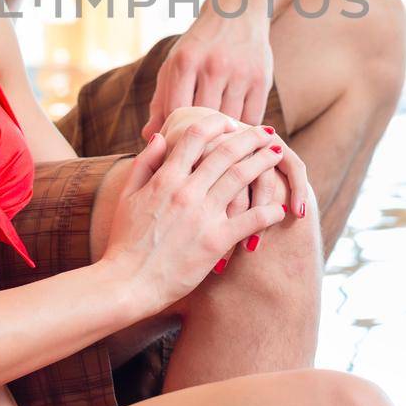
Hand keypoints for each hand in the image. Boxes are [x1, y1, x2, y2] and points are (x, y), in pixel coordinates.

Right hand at [105, 122, 288, 312]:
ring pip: (241, 177)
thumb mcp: (127, 196)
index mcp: (165, 178)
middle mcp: (186, 191)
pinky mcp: (215, 241)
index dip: (216, 123)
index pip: (196, 137)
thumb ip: (145, 164)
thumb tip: (161, 136)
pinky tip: (280, 207)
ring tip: (277, 155)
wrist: (126, 283)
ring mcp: (202, 215)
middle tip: (266, 132)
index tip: (230, 122)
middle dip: (250, 137)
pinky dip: (268, 211)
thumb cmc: (124, 242)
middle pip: (226, 152)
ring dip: (263, 162)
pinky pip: (250, 220)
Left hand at [141, 13, 274, 141]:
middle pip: (203, 119)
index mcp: (184, 62)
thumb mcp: (174, 66)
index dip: (174, 132)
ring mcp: (240, 72)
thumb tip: (149, 139)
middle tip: (197, 150)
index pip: (175, 111)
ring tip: (217, 143)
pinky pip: (252, 118)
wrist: (237, 13)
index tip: (176, 142)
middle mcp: (212, 66)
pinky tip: (237, 131)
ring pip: (229, 122)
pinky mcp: (262, 79)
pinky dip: (244, 130)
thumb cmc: (199, 47)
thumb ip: (160, 102)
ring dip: (223, 135)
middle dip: (199, 137)